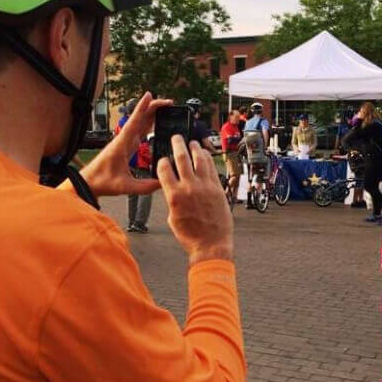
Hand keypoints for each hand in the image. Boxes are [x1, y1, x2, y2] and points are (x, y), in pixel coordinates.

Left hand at [78, 93, 172, 196]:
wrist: (88, 183)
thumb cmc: (102, 182)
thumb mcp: (125, 187)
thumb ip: (145, 186)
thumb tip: (163, 182)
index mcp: (123, 144)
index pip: (134, 122)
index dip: (142, 107)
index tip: (149, 95)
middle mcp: (124, 139)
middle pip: (141, 118)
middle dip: (154, 108)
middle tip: (169, 103)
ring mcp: (126, 142)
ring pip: (141, 123)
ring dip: (152, 114)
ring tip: (166, 108)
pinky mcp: (127, 146)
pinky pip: (140, 131)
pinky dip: (149, 124)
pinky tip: (156, 121)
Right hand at [158, 136, 233, 264]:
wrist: (211, 244)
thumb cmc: (190, 235)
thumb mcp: (173, 218)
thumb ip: (172, 200)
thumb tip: (172, 189)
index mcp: (174, 196)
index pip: (164, 169)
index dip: (163, 161)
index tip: (163, 158)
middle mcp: (189, 188)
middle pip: (182, 158)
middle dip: (178, 144)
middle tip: (176, 138)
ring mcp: (205, 186)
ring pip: (199, 160)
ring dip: (195, 148)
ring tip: (192, 142)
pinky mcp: (217, 188)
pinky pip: (212, 169)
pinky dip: (207, 159)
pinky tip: (204, 154)